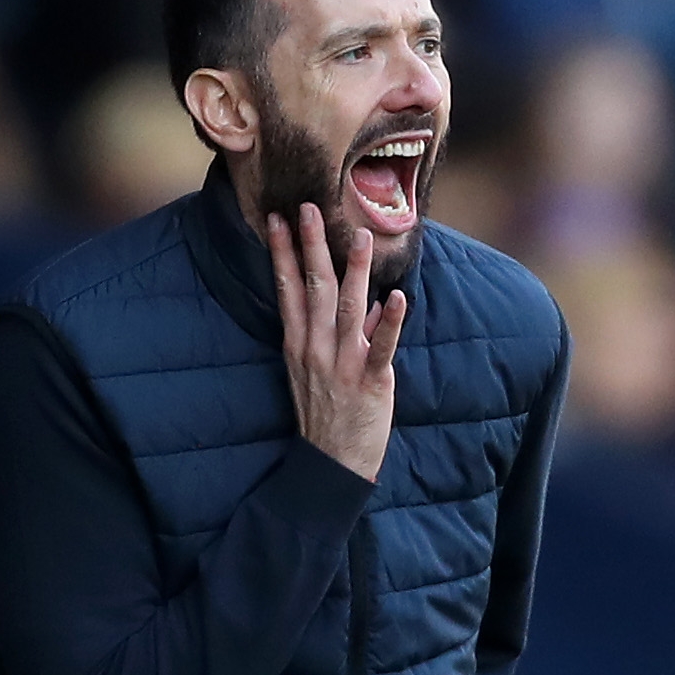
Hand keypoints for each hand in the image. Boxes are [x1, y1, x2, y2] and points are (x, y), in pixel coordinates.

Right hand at [268, 201, 403, 482]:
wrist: (331, 466)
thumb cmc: (327, 417)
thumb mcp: (319, 373)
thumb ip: (344, 336)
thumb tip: (371, 305)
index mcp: (299, 344)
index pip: (288, 289)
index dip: (283, 253)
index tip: (278, 219)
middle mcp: (316, 349)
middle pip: (314, 289)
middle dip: (311, 246)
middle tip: (309, 208)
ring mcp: (342, 365)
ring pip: (348, 309)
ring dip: (355, 271)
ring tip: (360, 237)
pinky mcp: (370, 383)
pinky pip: (381, 348)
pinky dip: (390, 323)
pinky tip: (396, 297)